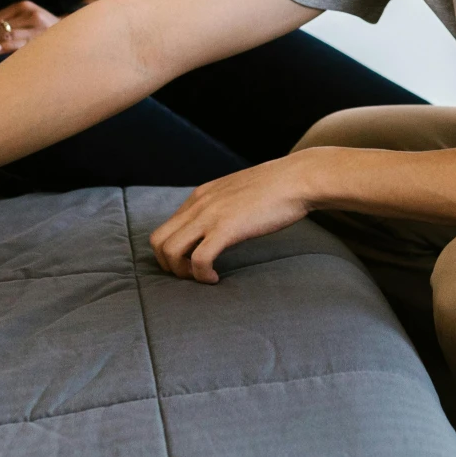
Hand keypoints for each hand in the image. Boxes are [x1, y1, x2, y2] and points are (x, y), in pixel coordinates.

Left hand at [147, 154, 320, 283]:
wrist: (298, 178)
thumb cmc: (276, 188)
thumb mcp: (237, 192)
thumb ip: (223, 206)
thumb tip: (222, 226)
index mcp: (200, 196)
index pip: (165, 228)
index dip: (172, 252)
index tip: (190, 263)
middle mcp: (198, 204)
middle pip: (158, 241)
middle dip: (168, 265)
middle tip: (191, 275)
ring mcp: (210, 215)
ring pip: (170, 251)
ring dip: (181, 272)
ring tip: (203, 277)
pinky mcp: (226, 228)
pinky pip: (198, 259)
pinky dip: (201, 275)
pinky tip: (215, 278)